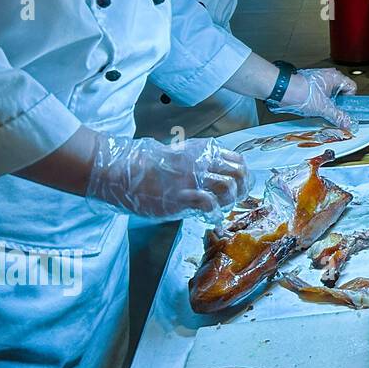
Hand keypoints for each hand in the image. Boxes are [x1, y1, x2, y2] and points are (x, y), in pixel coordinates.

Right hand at [86, 136, 249, 221]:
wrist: (125, 171)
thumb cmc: (151, 166)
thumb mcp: (182, 154)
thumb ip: (203, 161)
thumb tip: (222, 174)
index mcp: (204, 150)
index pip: (238, 160)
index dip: (243, 177)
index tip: (240, 188)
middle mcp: (203, 161)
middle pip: (239, 173)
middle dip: (241, 190)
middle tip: (232, 201)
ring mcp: (193, 177)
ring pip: (228, 187)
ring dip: (227, 201)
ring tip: (217, 209)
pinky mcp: (182, 194)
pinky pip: (210, 202)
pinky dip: (213, 212)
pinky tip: (208, 217)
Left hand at [267, 67, 356, 129]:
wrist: (282, 90)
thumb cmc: (301, 92)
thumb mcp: (324, 108)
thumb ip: (338, 116)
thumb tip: (347, 123)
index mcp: (335, 77)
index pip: (351, 88)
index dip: (349, 100)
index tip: (345, 109)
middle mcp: (328, 76)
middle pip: (340, 92)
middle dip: (337, 103)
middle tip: (333, 111)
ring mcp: (318, 80)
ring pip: (329, 94)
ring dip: (327, 103)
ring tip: (321, 110)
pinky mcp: (309, 85)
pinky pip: (319, 95)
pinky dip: (318, 102)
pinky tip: (312, 108)